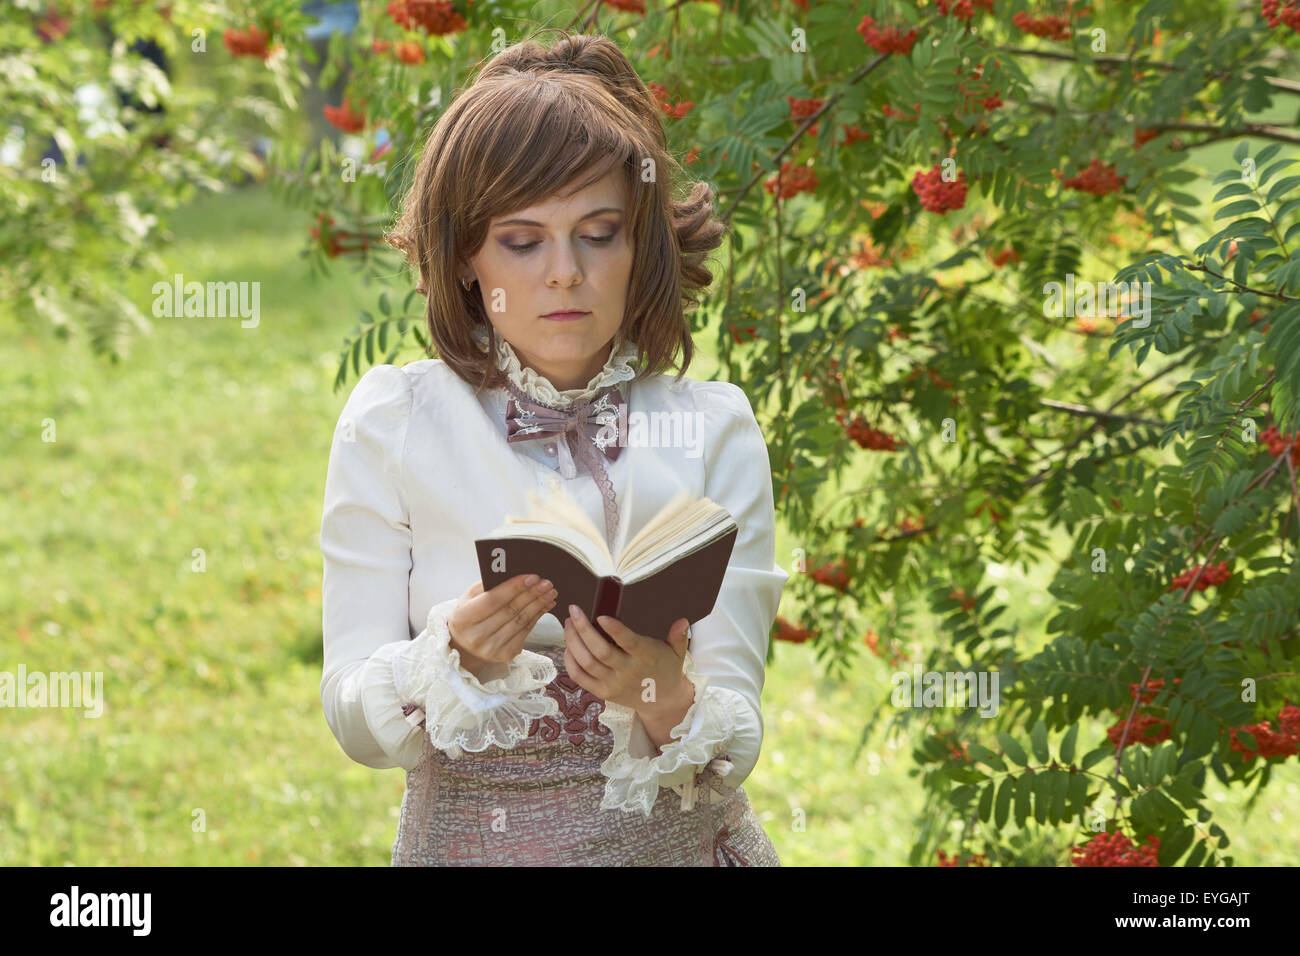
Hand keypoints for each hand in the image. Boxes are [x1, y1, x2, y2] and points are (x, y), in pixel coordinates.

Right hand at [448, 574, 557, 672]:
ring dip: (539, 604)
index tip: (532, 576)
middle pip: (510, 611)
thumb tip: (516, 573)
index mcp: (463, 618)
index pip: (493, 600)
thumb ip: (489, 585)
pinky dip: (538, 616)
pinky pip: (526, 631)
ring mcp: (491, 648)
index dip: (514, 588)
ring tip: (550, 592)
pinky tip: (545, 605)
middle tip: (547, 582)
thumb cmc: (469, 615)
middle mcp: (477, 636)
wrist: (465, 645)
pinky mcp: (505, 654)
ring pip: (521, 621)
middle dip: (532, 594)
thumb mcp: (470, 598)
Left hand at [562, 604, 692, 712]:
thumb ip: (679, 636)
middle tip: (574, 611)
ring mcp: (613, 683)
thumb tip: (683, 621)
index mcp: (646, 657)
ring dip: (573, 641)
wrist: (662, 702)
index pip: (628, 643)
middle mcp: (628, 671)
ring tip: (568, 623)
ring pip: (587, 662)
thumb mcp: (677, 653)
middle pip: (600, 651)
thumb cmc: (667, 670)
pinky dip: (571, 661)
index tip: (601, 616)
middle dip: (582, 629)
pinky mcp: (603, 692)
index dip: (614, 630)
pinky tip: (568, 646)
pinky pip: (580, 677)